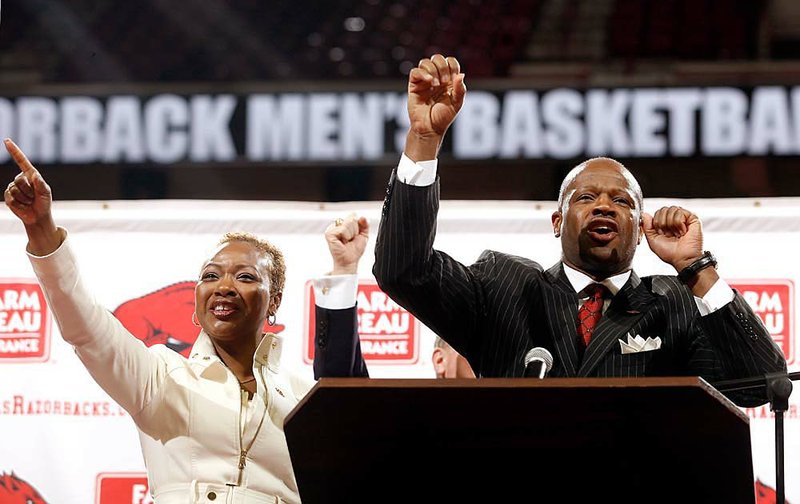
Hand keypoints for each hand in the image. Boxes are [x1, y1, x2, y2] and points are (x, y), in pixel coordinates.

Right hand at [4, 138, 61, 254]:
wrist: (37, 216)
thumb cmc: (44, 203)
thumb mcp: (46, 193)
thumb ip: (40, 183)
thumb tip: (34, 174)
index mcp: (30, 175)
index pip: (21, 161)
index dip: (14, 151)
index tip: (6, 140)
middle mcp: (20, 179)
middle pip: (20, 180)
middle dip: (29, 190)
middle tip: (34, 197)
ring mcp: (13, 187)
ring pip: (15, 190)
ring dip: (25, 198)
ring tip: (29, 201)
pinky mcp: (8, 196)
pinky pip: (11, 198)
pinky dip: (19, 204)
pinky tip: (23, 205)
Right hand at [325, 214, 368, 274]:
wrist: (350, 261)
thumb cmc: (354, 250)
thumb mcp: (364, 235)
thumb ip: (365, 224)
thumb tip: (362, 217)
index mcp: (344, 223)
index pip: (354, 216)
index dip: (358, 227)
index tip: (354, 236)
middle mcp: (337, 224)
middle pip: (352, 219)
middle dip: (355, 231)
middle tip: (350, 240)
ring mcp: (332, 228)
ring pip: (348, 224)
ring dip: (350, 235)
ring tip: (346, 241)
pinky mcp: (329, 233)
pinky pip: (342, 229)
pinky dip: (345, 237)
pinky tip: (342, 242)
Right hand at [405, 54, 465, 160]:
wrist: (430, 128)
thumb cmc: (443, 117)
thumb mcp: (456, 104)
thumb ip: (460, 89)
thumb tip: (461, 74)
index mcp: (448, 80)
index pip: (450, 62)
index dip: (452, 66)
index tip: (453, 79)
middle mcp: (436, 78)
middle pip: (437, 58)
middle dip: (442, 66)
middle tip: (444, 81)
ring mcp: (424, 81)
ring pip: (425, 62)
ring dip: (433, 70)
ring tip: (436, 84)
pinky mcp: (414, 85)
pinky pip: (415, 72)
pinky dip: (423, 73)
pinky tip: (429, 82)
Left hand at [642, 206, 704, 271]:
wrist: (682, 258)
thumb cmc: (670, 253)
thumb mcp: (652, 240)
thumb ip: (647, 227)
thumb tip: (644, 214)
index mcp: (665, 224)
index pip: (657, 213)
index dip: (656, 223)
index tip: (661, 234)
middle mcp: (674, 220)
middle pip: (663, 209)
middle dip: (663, 223)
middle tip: (669, 234)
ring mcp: (684, 218)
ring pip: (671, 209)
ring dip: (671, 225)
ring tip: (677, 234)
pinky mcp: (692, 218)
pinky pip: (680, 212)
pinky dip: (679, 224)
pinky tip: (682, 231)